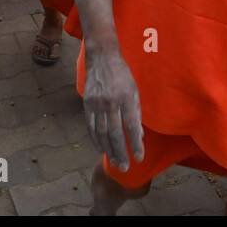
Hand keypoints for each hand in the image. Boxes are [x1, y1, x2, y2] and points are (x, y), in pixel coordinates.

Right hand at [82, 49, 144, 170]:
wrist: (102, 58)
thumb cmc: (122, 75)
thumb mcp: (135, 90)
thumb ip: (137, 113)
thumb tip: (139, 136)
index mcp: (126, 97)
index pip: (132, 126)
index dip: (136, 144)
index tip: (139, 158)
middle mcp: (111, 101)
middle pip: (115, 133)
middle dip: (121, 152)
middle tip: (125, 167)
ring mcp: (97, 103)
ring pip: (102, 132)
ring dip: (108, 150)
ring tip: (115, 162)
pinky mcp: (87, 104)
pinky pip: (91, 126)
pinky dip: (96, 140)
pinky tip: (101, 149)